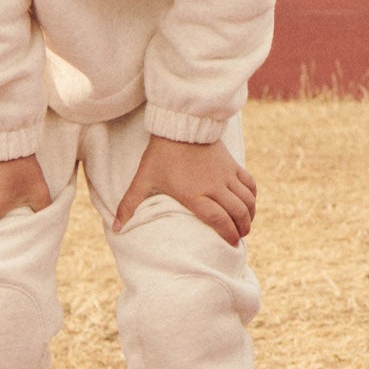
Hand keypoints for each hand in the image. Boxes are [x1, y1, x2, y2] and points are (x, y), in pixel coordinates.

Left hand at [113, 134, 256, 244]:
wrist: (179, 124)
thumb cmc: (161, 154)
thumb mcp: (143, 179)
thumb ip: (129, 204)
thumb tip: (115, 228)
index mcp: (195, 195)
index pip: (219, 220)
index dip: (228, 234)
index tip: (231, 244)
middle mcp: (214, 187)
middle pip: (237, 213)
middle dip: (241, 229)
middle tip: (239, 237)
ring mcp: (226, 175)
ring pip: (247, 201)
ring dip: (249, 215)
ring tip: (246, 225)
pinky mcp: (232, 164)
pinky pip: (250, 183)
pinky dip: (253, 196)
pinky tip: (249, 204)